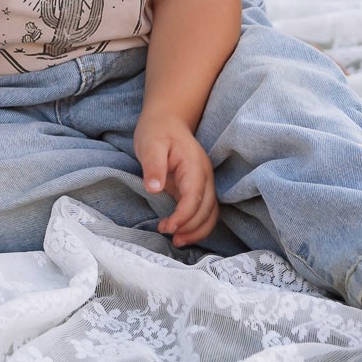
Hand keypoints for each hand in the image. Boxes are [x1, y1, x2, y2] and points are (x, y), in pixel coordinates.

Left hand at [132, 110, 218, 246]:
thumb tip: (154, 188)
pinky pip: (205, 212)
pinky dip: (197, 226)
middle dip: (190, 228)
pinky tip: (182, 232)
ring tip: (176, 241)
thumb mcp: (150, 144)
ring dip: (197, 231)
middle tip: (167, 234)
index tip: (167, 227)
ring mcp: (204, 183)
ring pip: (211, 214)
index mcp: (194, 165)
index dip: (183, 216)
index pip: (195, 197)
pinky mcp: (198, 189)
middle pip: (207, 209)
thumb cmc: (157, 131)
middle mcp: (205, 176)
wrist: (167, 120)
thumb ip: (153, 166)